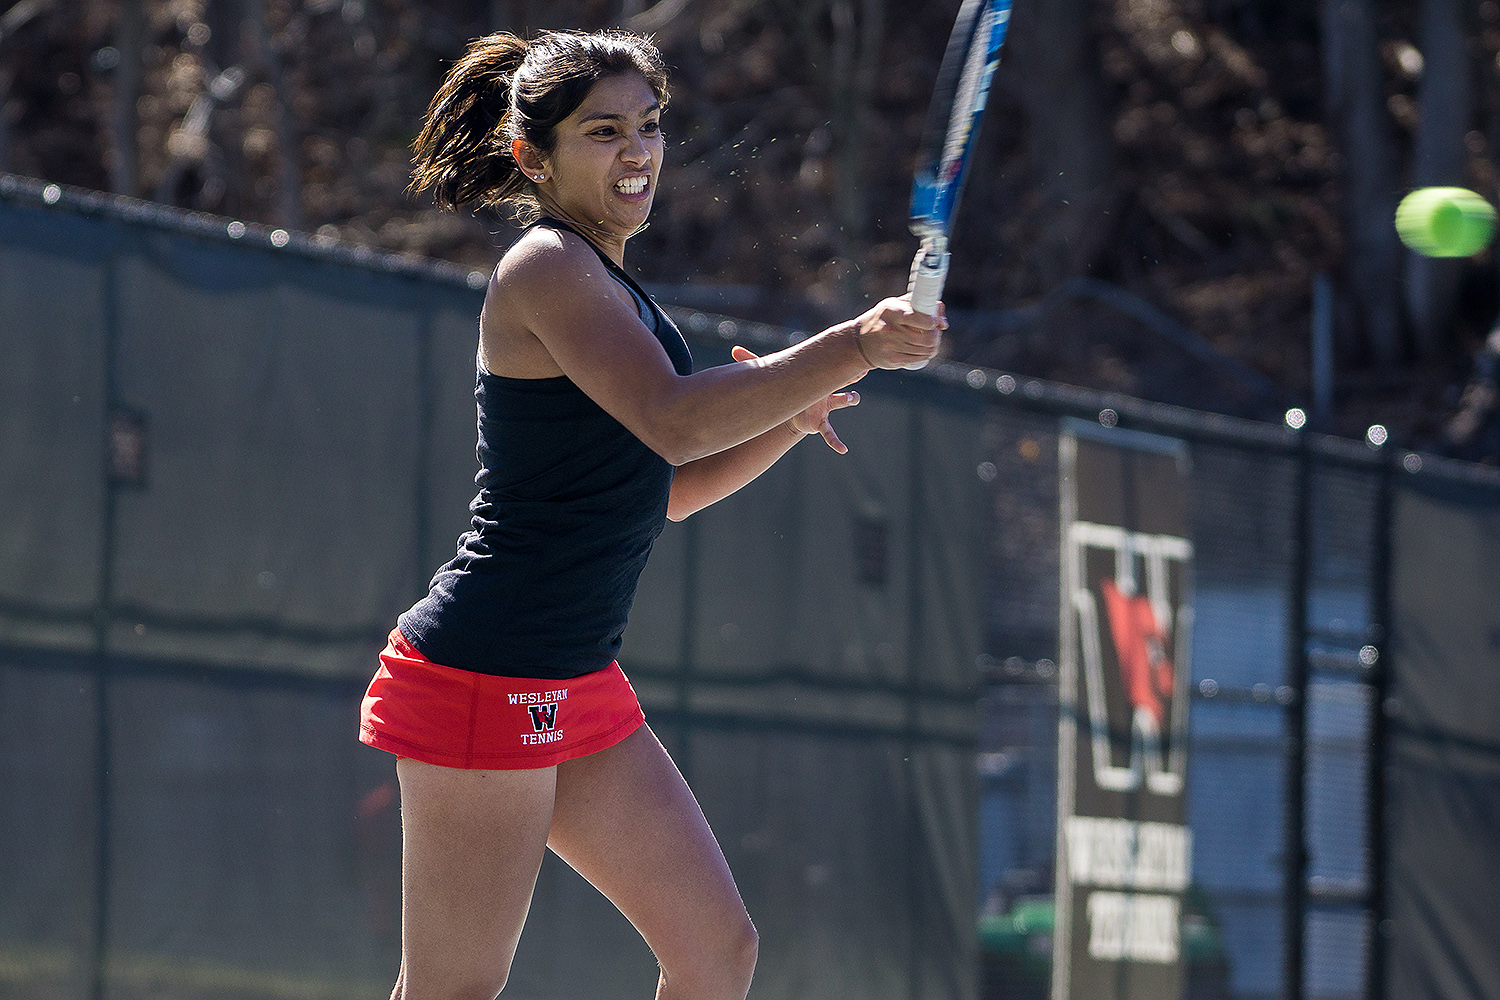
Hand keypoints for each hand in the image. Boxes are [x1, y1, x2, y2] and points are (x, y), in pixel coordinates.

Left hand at [731, 346, 860, 452]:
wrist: (792, 409)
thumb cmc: (785, 389)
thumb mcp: (771, 375)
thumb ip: (752, 360)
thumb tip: (733, 349)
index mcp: (815, 379)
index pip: (830, 367)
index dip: (839, 359)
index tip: (851, 350)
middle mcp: (824, 391)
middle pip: (842, 379)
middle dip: (850, 372)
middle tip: (861, 367)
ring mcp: (825, 407)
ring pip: (841, 401)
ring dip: (848, 398)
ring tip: (852, 398)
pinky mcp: (819, 423)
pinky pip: (830, 433)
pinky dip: (836, 441)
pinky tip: (842, 450)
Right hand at [851, 295, 946, 369]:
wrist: (859, 343)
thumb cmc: (882, 319)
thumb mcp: (896, 305)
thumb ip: (920, 305)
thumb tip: (943, 322)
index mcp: (892, 311)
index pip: (923, 319)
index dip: (933, 321)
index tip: (933, 321)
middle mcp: (890, 329)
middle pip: (928, 337)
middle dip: (936, 335)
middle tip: (935, 331)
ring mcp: (891, 347)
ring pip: (926, 349)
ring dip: (933, 345)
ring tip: (930, 340)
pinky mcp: (893, 360)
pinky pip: (919, 359)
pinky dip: (926, 354)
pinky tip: (925, 349)